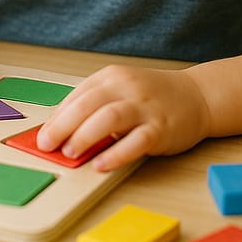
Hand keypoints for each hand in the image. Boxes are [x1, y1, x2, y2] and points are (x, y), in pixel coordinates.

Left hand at [36, 65, 209, 170]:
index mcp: (113, 77)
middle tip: (47, 145)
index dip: (57, 116)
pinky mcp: (161, 128)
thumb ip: (95, 104)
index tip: (42, 135)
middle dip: (63, 126)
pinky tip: (100, 164)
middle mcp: (128, 88)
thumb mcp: (122, 90)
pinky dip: (115, 153)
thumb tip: (60, 128)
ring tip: (70, 153)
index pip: (78, 95)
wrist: (198, 96)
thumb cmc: (153, 96)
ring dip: (85, 136)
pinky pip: (135, 141)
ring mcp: (145, 107)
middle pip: (89, 104)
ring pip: (109, 118)